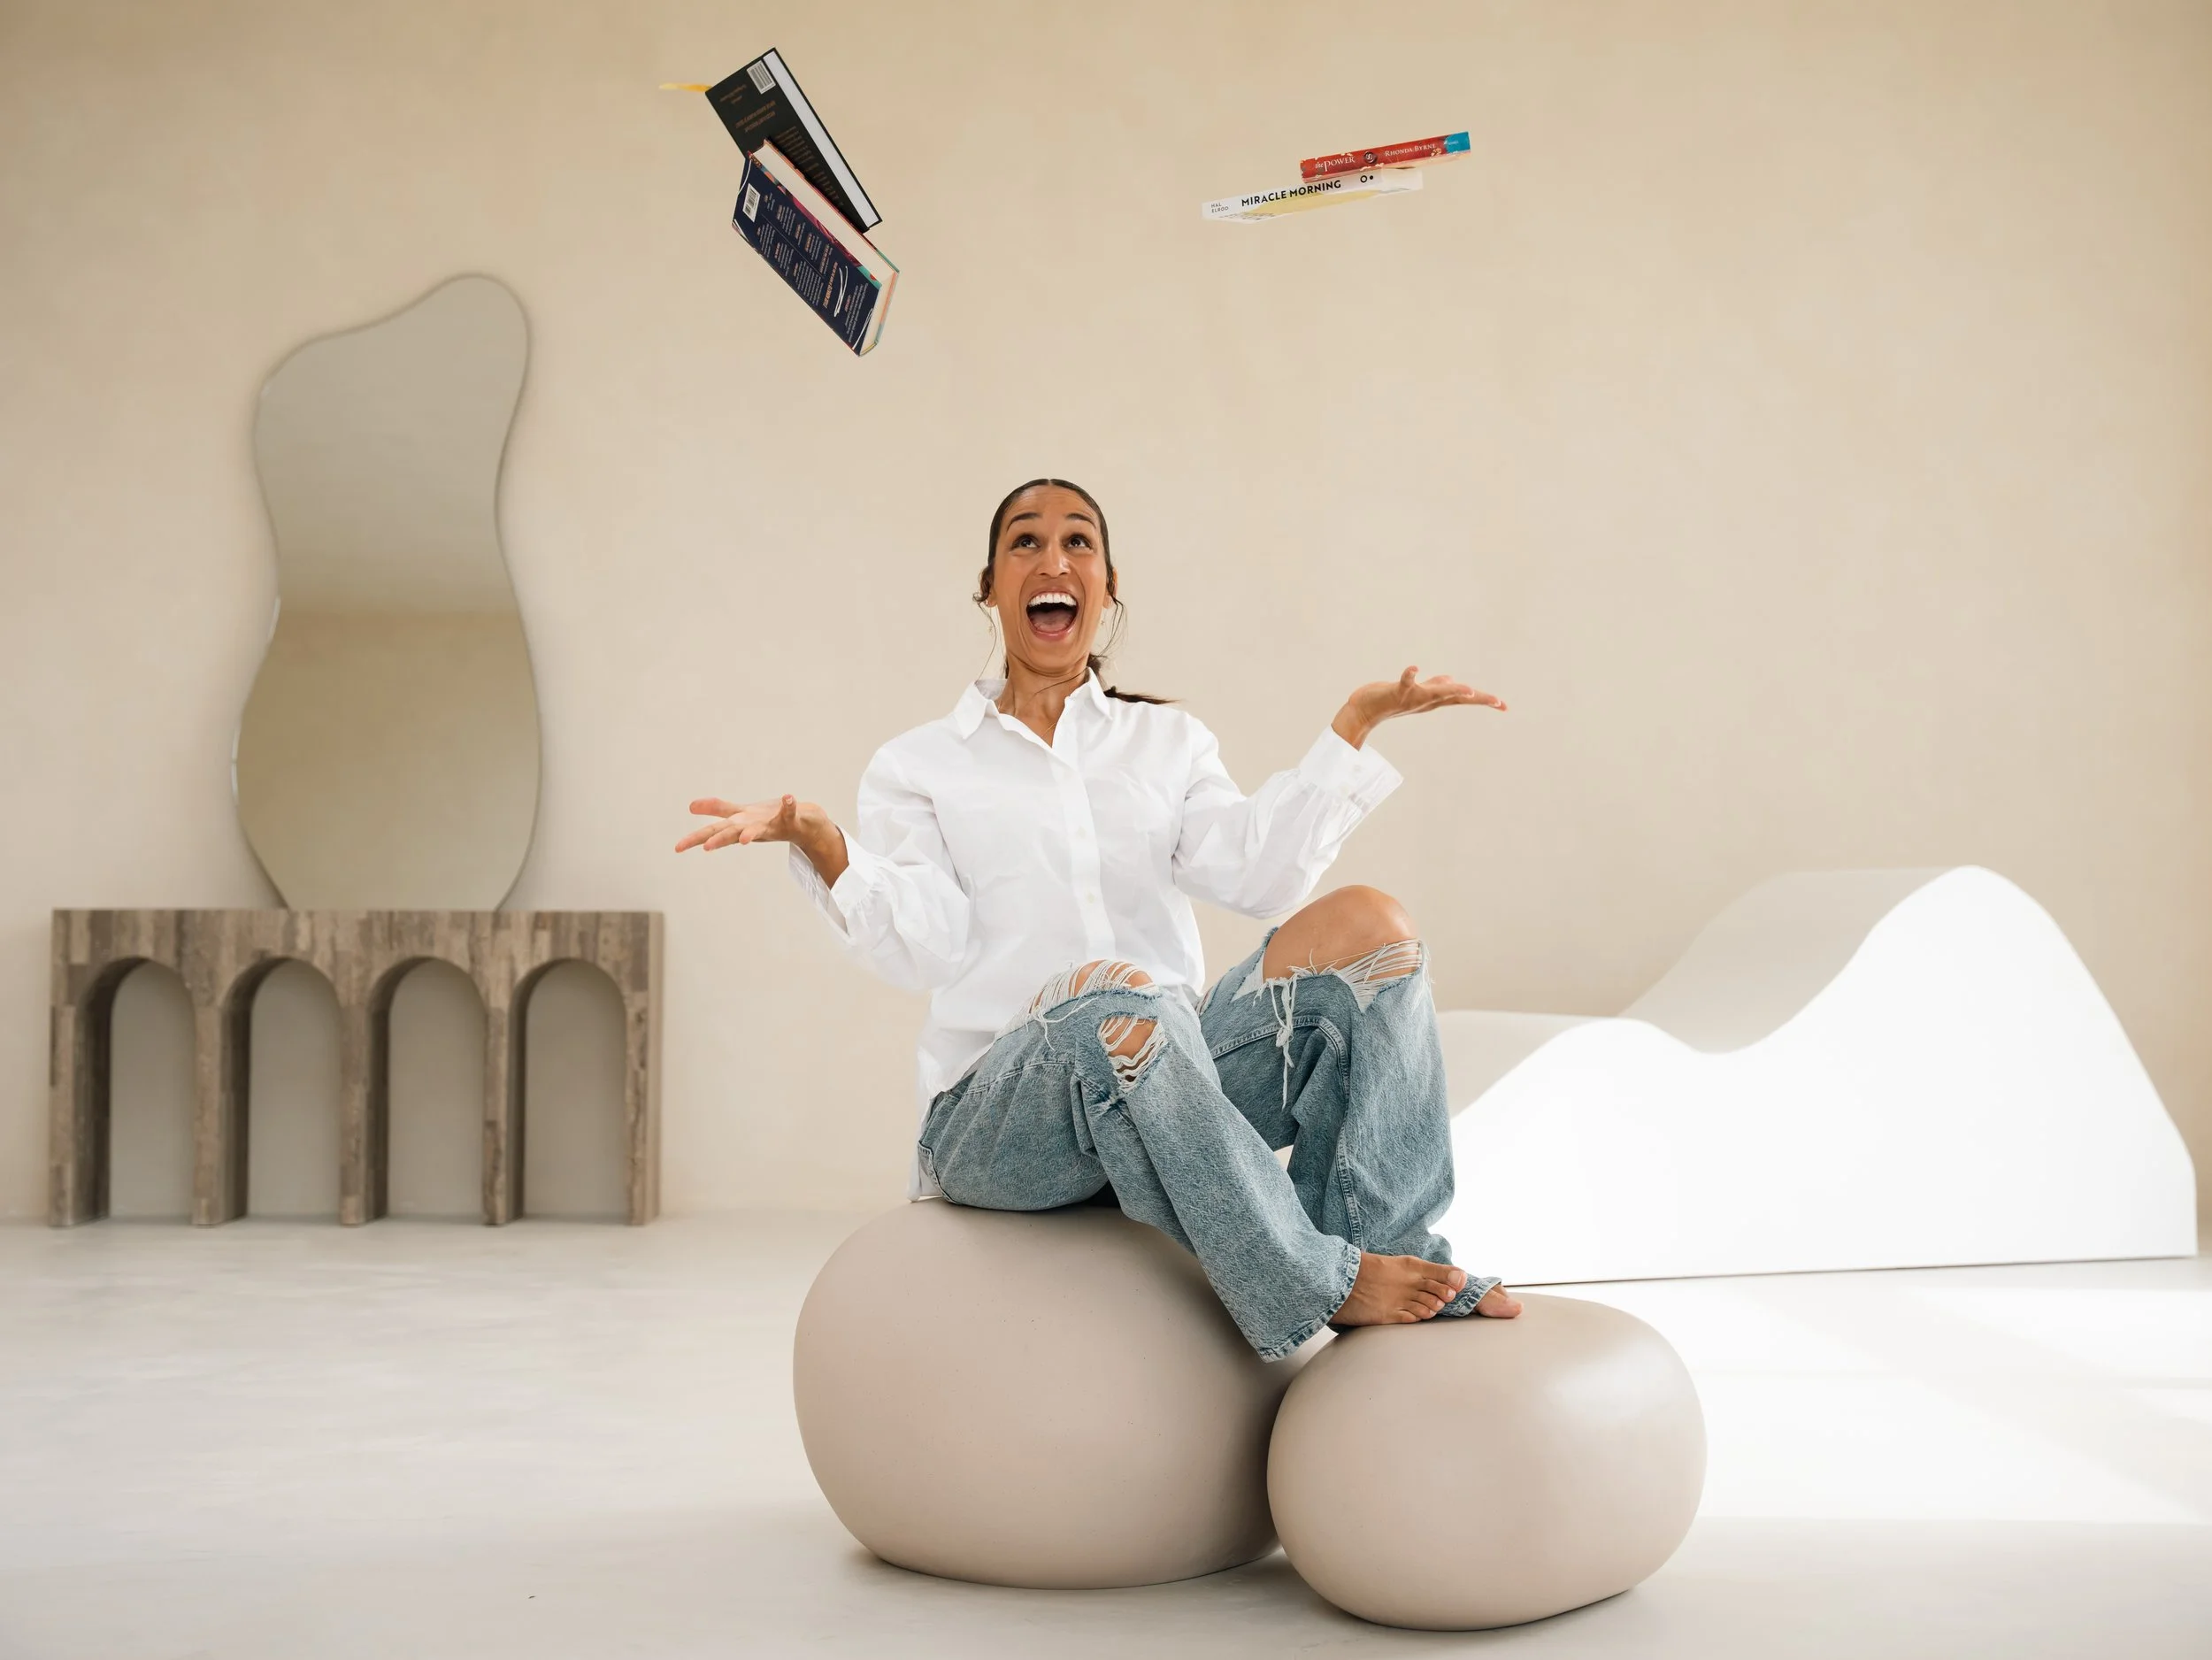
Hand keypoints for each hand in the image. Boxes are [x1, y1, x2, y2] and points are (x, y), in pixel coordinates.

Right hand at [677, 794, 848, 883]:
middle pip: (732, 834)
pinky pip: (790, 812)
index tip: (677, 848)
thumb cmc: (769, 820)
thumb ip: (716, 809)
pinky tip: (788, 796)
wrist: (803, 826)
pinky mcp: (791, 820)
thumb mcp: (740, 814)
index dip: (695, 839)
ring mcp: (772, 826)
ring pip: (759, 830)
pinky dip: (789, 805)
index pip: (713, 832)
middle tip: (704, 847)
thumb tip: (690, 806)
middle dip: (719, 839)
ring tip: (745, 838)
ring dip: (752, 833)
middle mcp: (753, 829)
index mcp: (739, 826)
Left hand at [1332, 666, 1506, 748]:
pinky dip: (1409, 675)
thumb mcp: (1417, 694)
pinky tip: (1414, 668)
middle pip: (1456, 698)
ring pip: (1436, 694)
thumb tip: (1450, 680)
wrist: (1364, 711)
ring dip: (1451, 690)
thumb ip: (1435, 687)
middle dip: (1477, 699)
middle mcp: (1427, 701)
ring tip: (1467, 689)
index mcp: (1434, 700)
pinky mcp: (1396, 692)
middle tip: (1497, 702)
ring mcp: (1412, 698)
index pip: (1463, 699)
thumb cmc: (1389, 701)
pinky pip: (1404, 683)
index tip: (1504, 705)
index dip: (1483, 700)